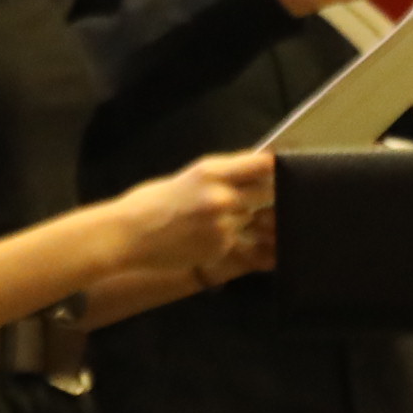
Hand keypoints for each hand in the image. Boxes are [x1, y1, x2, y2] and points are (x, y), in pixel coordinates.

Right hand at [120, 150, 278, 289]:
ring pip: (252, 219)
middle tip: (264, 199)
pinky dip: (229, 240)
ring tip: (227, 221)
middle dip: (266, 197)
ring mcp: (224, 224)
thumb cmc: (151, 202)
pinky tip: (205, 238)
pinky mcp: (221, 247)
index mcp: (212, 170)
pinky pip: (238, 241)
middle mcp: (223, 195)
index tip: (284, 171)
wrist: (128, 235)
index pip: (263, 164)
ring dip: (248, 221)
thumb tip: (253, 175)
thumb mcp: (187, 178)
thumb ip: (221, 177)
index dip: (277, 168)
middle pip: (267, 193)